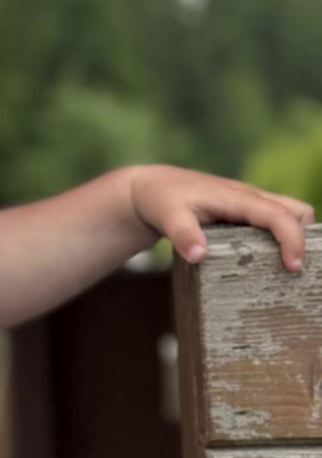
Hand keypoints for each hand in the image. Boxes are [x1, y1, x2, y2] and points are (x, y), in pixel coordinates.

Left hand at [129, 164, 313, 272]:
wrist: (153, 188)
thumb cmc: (161, 200)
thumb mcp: (167, 216)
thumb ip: (183, 234)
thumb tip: (199, 256)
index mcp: (237, 197)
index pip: (277, 214)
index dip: (292, 238)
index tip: (293, 267)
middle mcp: (249, 198)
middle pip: (296, 211)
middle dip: (303, 236)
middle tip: (293, 269)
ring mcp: (249, 204)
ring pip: (289, 214)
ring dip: (294, 237)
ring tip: (284, 268)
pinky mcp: (244, 213)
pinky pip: (275, 222)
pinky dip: (281, 238)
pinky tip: (267, 262)